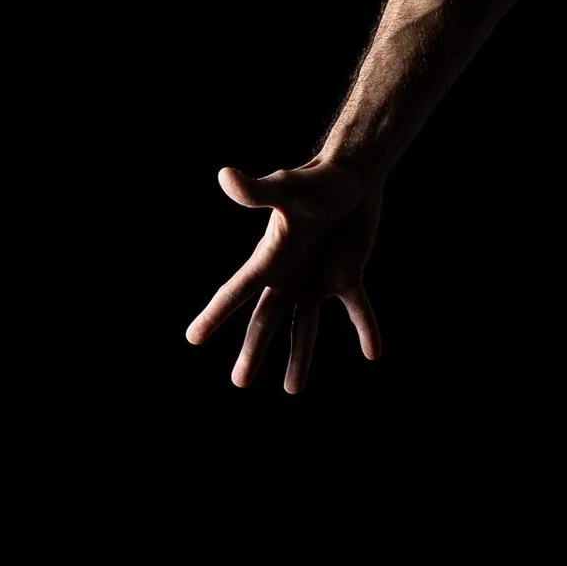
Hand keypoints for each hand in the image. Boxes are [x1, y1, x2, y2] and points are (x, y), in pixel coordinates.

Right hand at [185, 160, 382, 393]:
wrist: (349, 176)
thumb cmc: (314, 179)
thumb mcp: (286, 188)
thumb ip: (257, 191)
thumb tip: (225, 176)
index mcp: (269, 259)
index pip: (235, 291)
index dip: (214, 315)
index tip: (193, 338)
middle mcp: (288, 276)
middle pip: (266, 320)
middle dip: (253, 352)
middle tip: (239, 382)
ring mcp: (316, 280)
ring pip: (305, 327)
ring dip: (300, 357)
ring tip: (292, 389)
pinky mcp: (346, 277)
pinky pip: (357, 311)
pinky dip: (366, 329)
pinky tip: (373, 352)